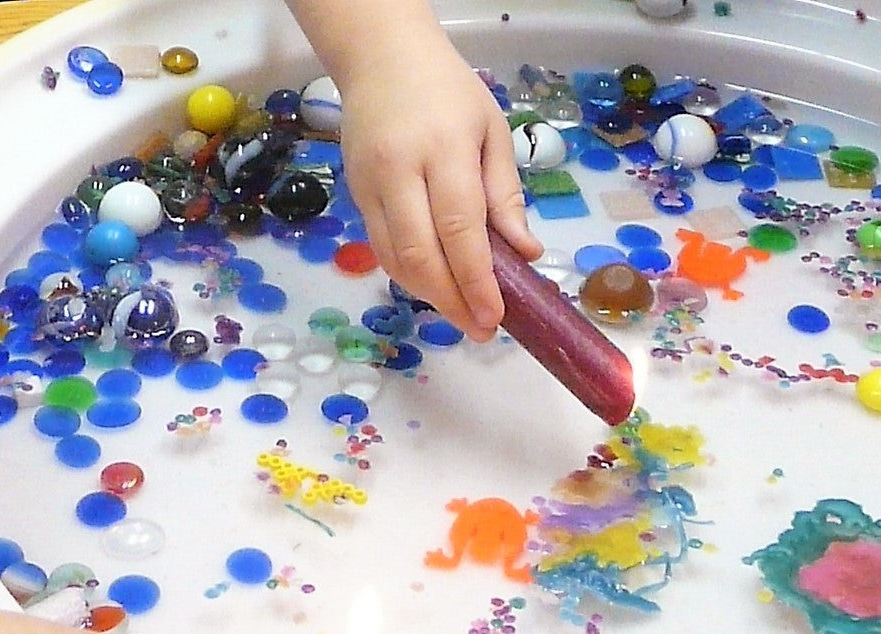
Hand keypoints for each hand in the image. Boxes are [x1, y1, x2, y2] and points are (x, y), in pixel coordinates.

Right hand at [336, 26, 542, 340]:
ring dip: (429, 296)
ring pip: (394, 259)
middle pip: (419, 254)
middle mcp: (399, 169)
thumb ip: (505, 195)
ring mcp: (369, 184)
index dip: (476, 280)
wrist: (381, 57)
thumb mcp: (492, 133)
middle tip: (480, 329)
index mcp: (443, 149)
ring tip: (463, 315)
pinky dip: (410, 276)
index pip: (459, 228)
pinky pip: (382, 249)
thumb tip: (524, 254)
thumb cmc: (448, 92)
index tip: (495, 315)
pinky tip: (437, 287)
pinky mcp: (355, 195)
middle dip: (451, 301)